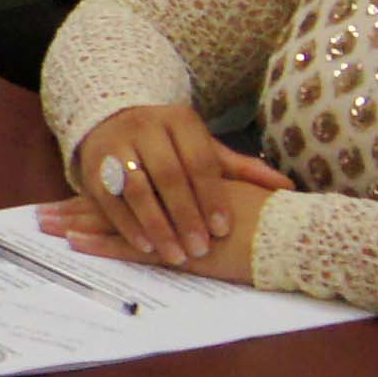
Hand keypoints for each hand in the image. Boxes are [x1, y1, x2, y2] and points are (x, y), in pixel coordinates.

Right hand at [55, 104, 294, 267]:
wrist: (112, 121)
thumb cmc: (170, 144)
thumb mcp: (203, 148)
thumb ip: (240, 169)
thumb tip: (285, 187)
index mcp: (179, 121)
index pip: (198, 160)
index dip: (211, 196)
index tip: (222, 229)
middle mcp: (144, 128)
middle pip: (167, 175)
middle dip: (185, 215)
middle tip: (201, 248)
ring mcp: (115, 146)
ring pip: (136, 189)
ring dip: (156, 225)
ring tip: (176, 255)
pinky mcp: (92, 169)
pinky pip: (109, 200)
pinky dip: (128, 225)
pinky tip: (146, 246)